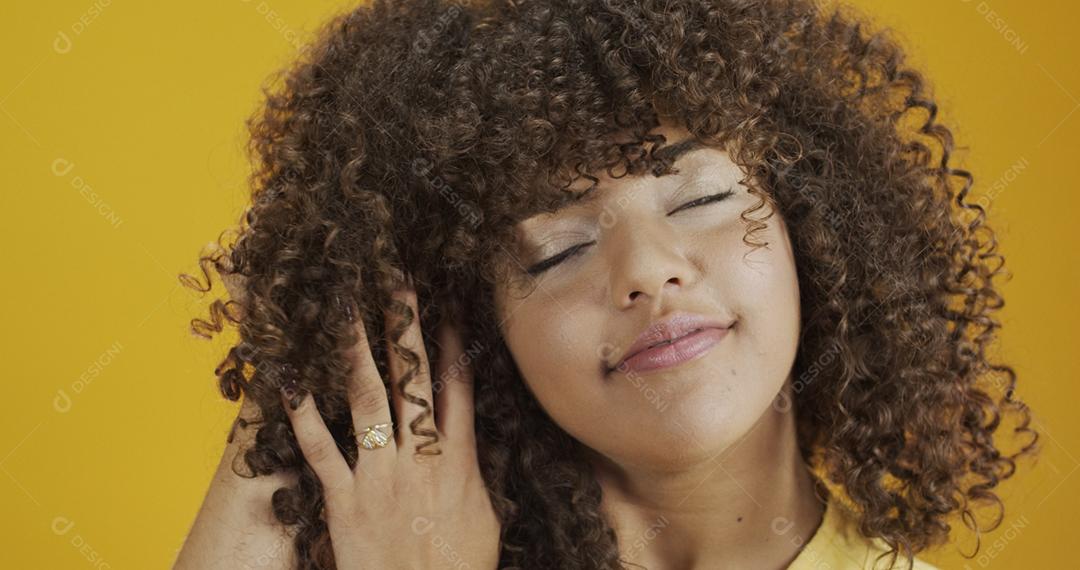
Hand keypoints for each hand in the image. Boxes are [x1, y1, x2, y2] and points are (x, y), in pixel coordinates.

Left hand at [279, 281, 500, 568]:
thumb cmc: (458, 569)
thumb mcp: (484, 516)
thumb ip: (475, 470)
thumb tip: (472, 433)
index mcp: (456, 461)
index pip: (456, 386)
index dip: (452, 341)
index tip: (446, 302)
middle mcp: (418, 458)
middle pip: (412, 378)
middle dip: (404, 324)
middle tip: (394, 278)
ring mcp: (377, 475)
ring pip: (365, 399)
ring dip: (354, 349)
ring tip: (343, 307)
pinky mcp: (342, 500)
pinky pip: (319, 449)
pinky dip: (302, 414)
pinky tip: (288, 380)